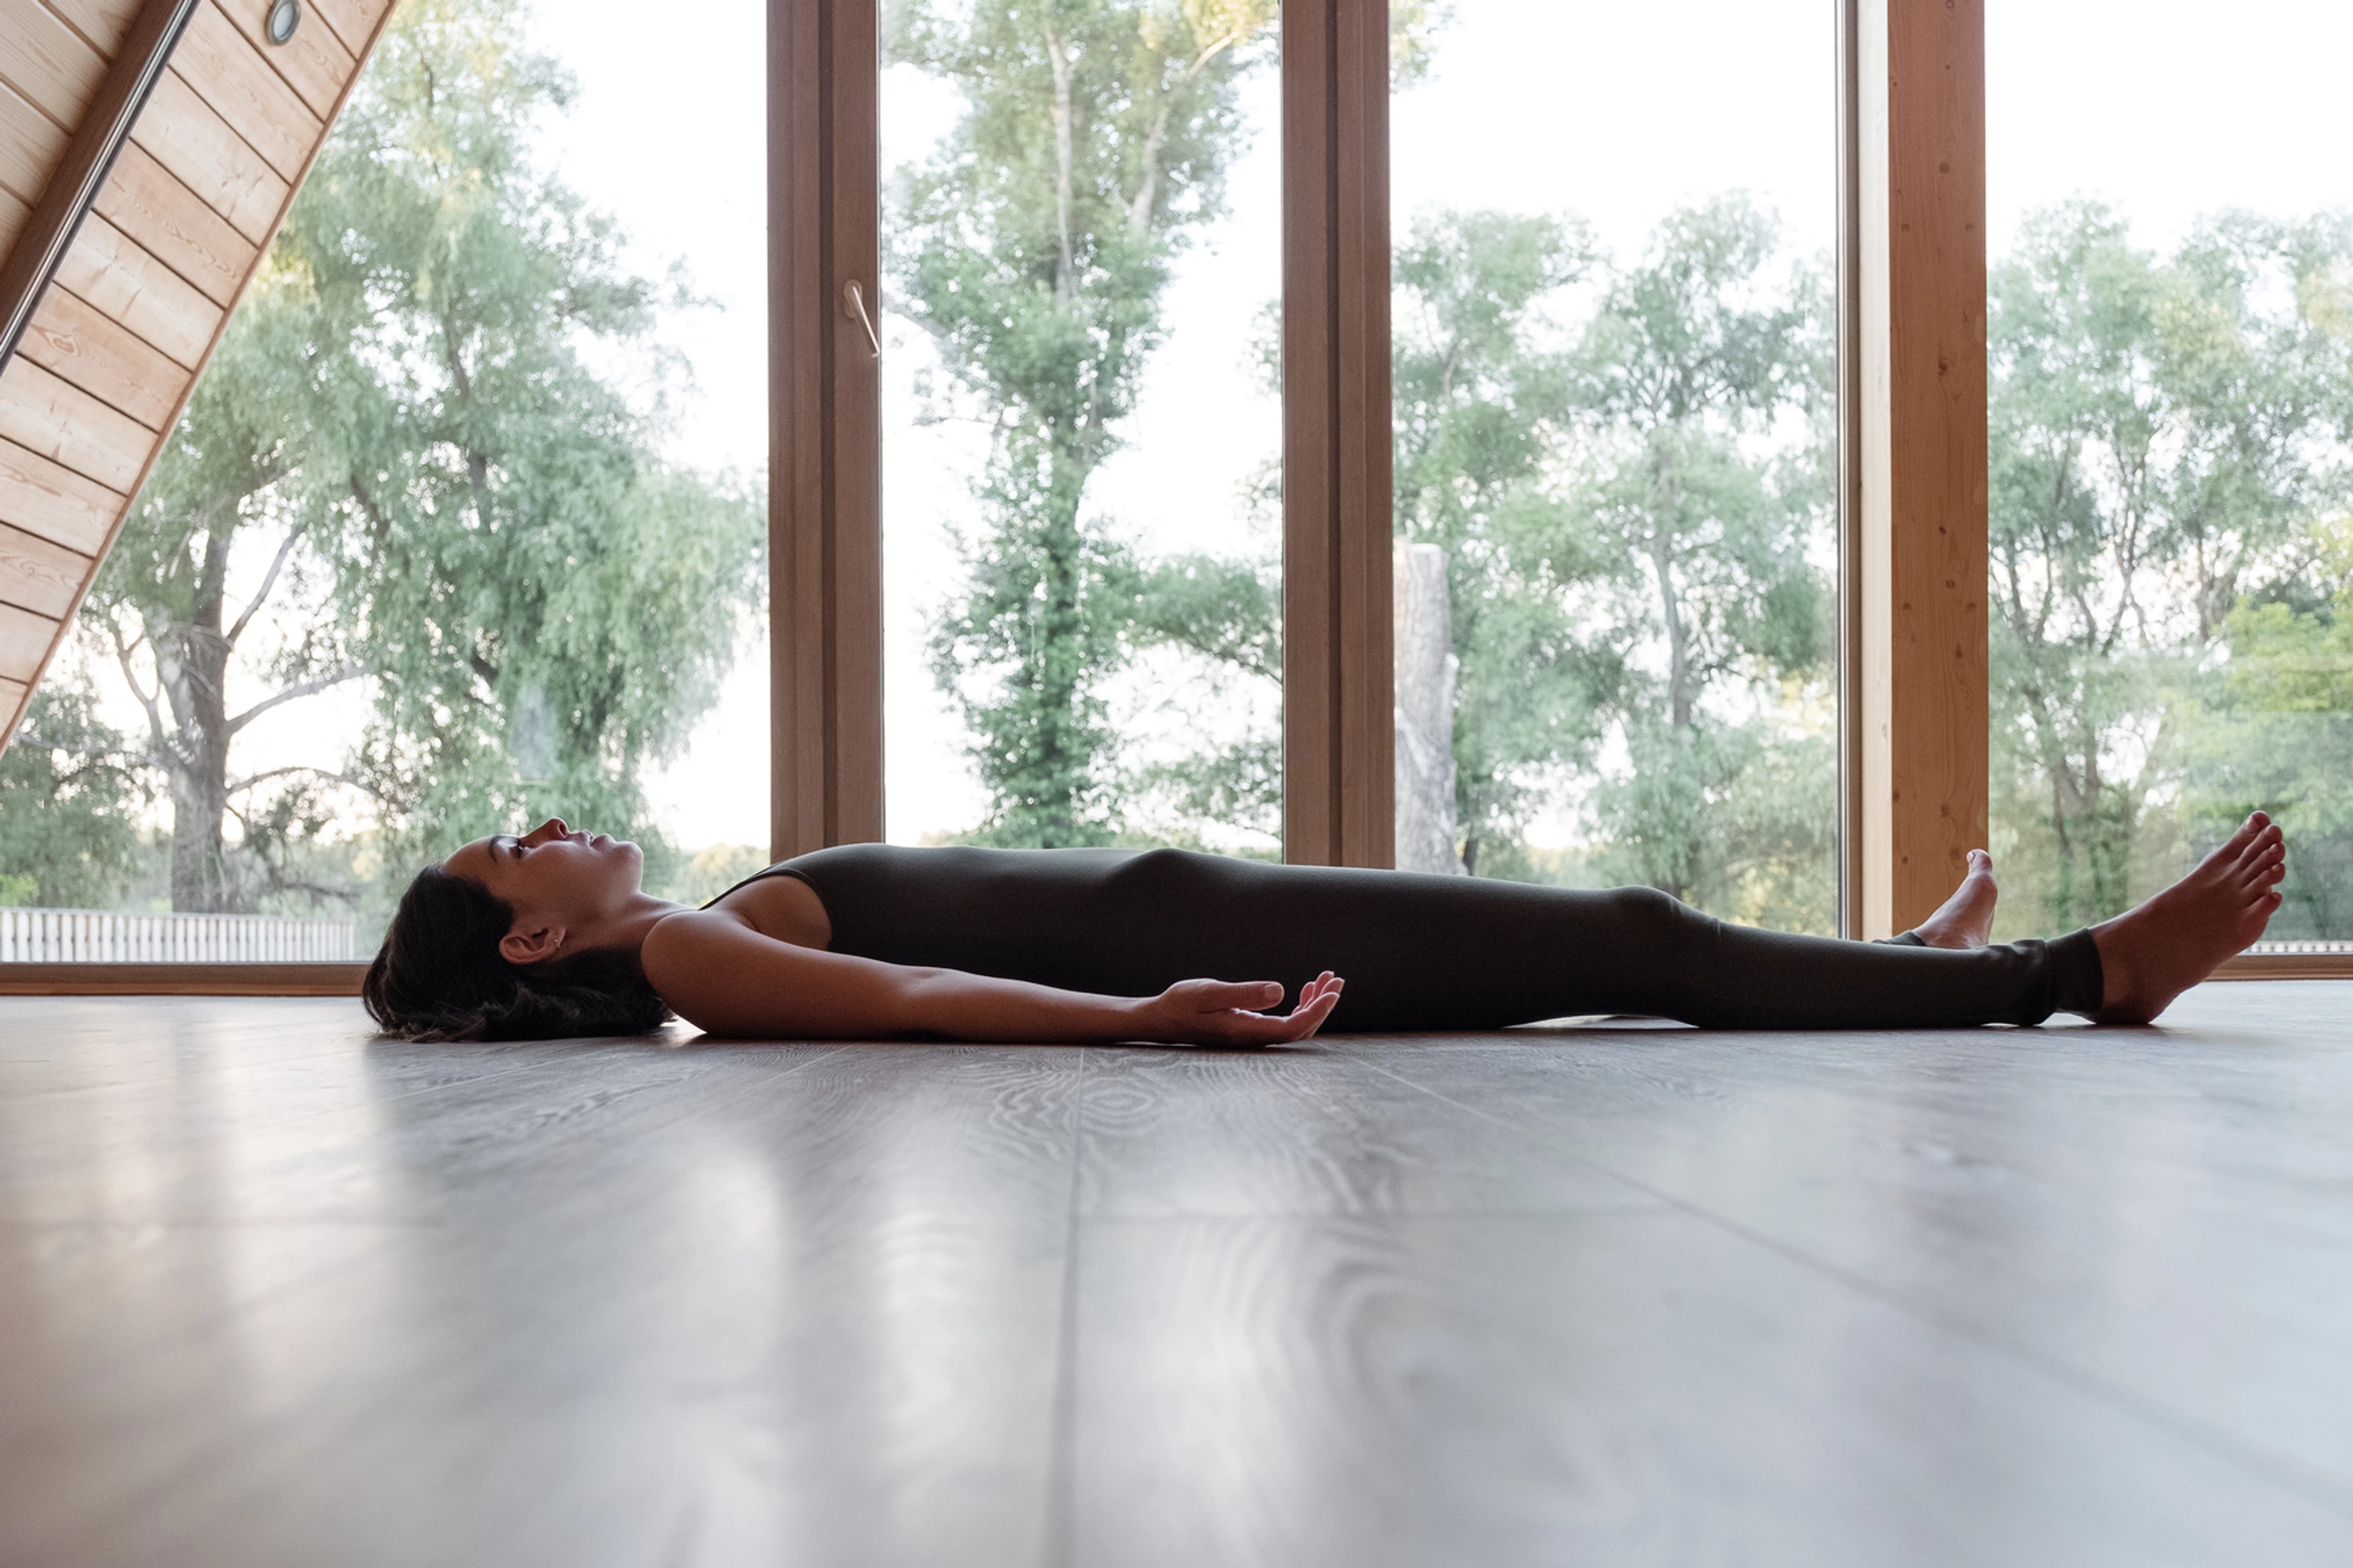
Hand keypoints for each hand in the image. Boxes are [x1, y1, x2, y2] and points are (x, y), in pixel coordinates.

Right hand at [1133, 972, 1344, 1046]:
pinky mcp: (1250, 1029)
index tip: (1332, 991)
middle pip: (1300, 1029)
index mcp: (1246, 1032)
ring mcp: (1253, 1036)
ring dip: (1313, 1004)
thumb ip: (1245, 994)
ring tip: (1326, 980)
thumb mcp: (1210, 992)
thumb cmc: (1181, 1004)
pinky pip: (1283, 1022)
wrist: (1159, 1019)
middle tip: (1336, 980)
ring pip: (1294, 1026)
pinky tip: (1303, 990)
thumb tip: (1281, 991)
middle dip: (1322, 1005)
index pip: (1293, 1028)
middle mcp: (1254, 1039)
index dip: (1317, 1012)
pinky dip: (1299, 1005)